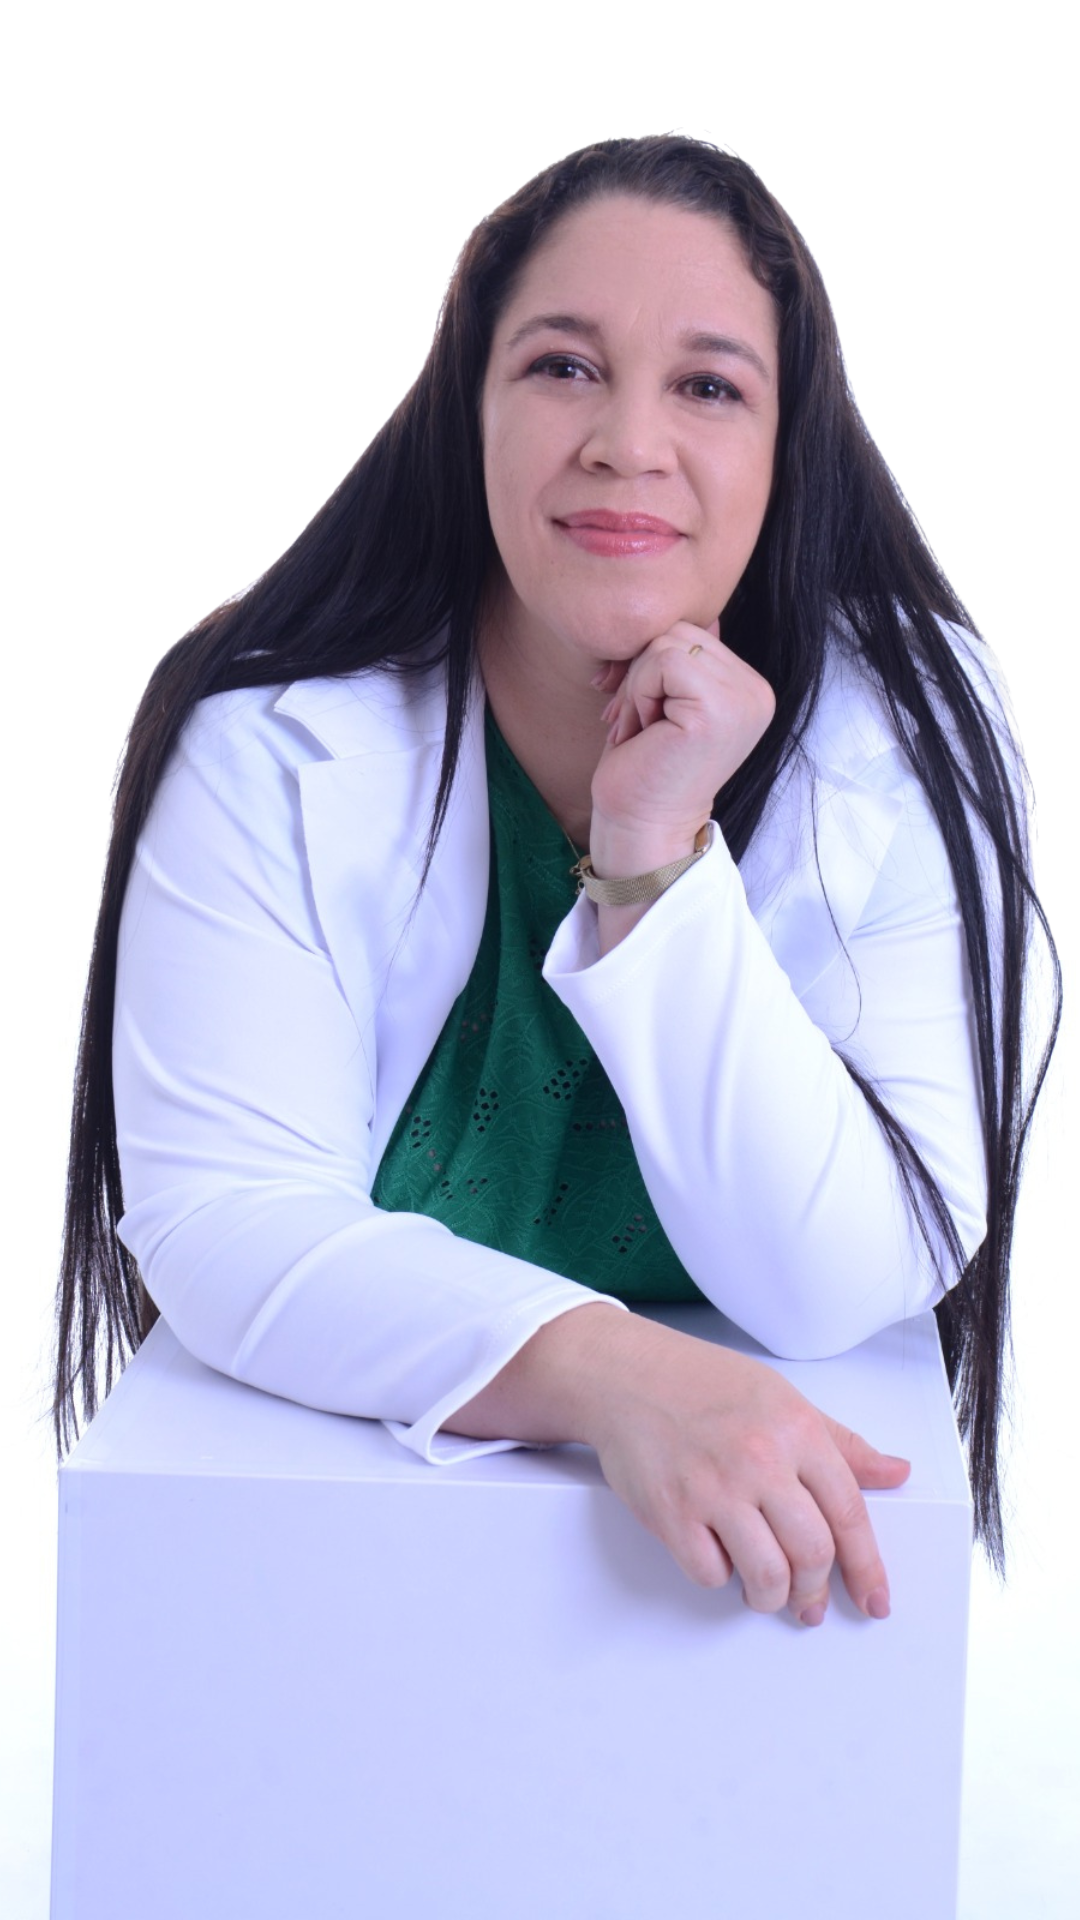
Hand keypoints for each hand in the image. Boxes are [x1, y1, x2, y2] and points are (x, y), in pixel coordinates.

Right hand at [583, 1317, 908, 1624]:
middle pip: (813, 1554)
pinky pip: (710, 1573)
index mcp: (796, 1429)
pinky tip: (717, 1553)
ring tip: (764, 1590)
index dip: (868, 1567)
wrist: (626, 1374)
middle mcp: (759, 1459)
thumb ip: (841, 1443)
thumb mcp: (783, 1399)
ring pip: (766, 1576)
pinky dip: (719, 1576)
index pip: (849, 1513)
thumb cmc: (702, 1383)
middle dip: (815, 1591)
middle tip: (809, 1600)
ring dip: (771, 1597)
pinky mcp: (671, 1513)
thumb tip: (895, 1472)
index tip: (874, 1599)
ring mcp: (713, 1488)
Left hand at [588, 619, 775, 870]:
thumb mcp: (668, 701)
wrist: (642, 826)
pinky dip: (638, 695)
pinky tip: (642, 733)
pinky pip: (660, 662)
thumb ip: (689, 661)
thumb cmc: (645, 767)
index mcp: (750, 689)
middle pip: (679, 631)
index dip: (651, 665)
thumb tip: (705, 619)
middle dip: (642, 673)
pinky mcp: (718, 709)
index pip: (692, 632)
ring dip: (637, 687)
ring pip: (666, 643)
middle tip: (637, 722)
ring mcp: (744, 699)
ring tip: (640, 730)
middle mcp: (757, 692)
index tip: (637, 709)